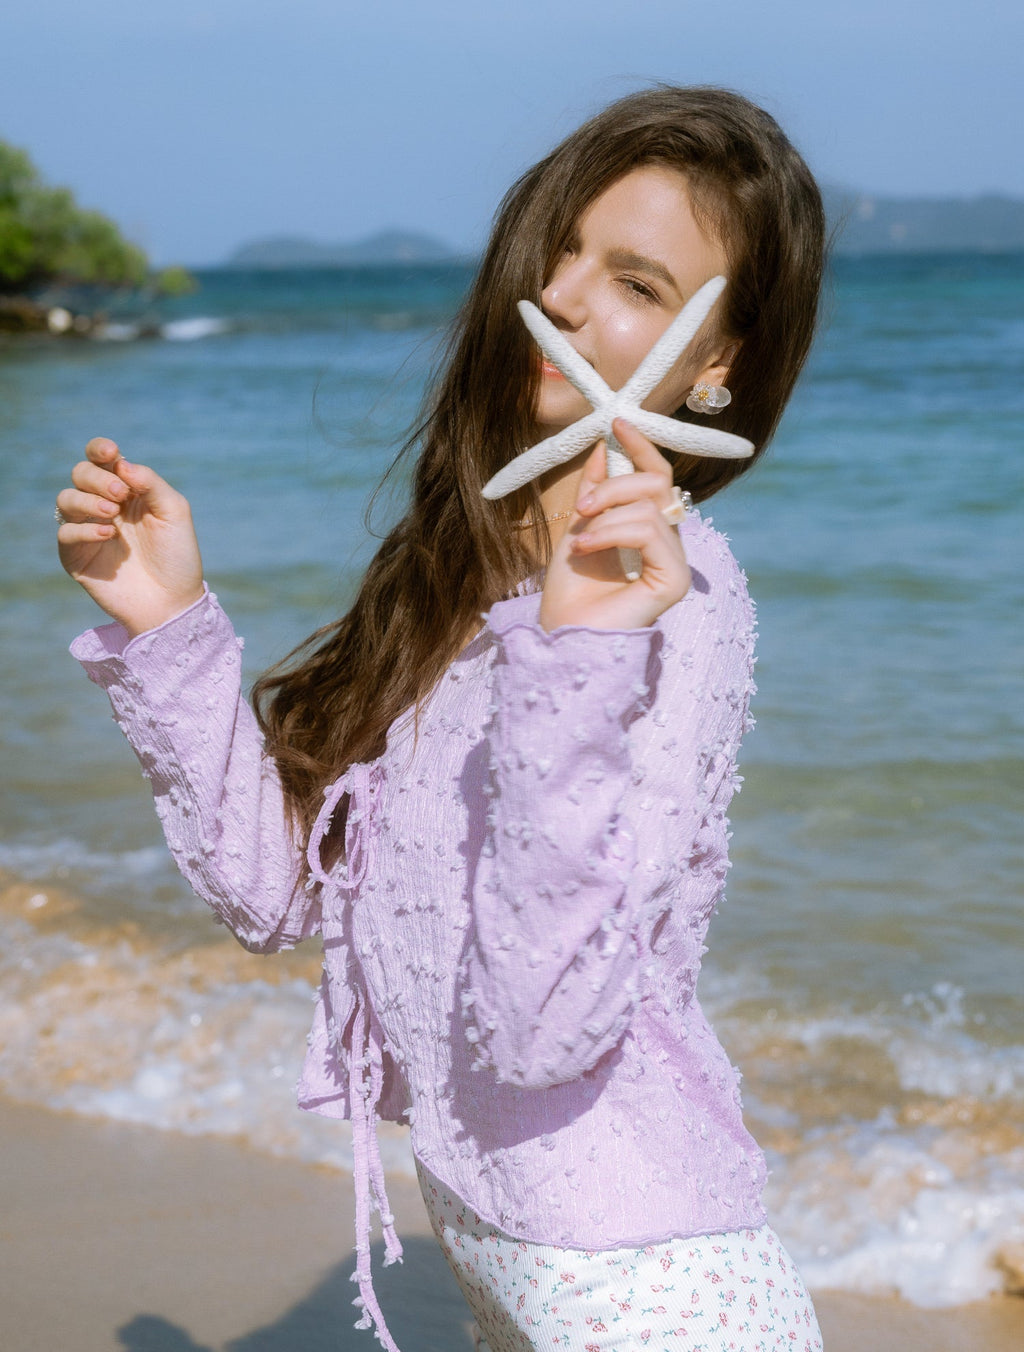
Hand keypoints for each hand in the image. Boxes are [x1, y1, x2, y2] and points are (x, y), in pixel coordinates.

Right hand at [57, 438, 204, 636]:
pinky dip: (84, 530)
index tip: (111, 452)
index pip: (102, 459)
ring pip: (65, 499)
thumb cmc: (177, 556)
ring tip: (112, 514)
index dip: (99, 449)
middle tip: (121, 496)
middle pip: (80, 474)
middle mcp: (103, 506)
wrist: (173, 601)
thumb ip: (151, 482)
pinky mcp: (76, 556)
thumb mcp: (174, 512)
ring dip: (87, 500)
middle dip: (97, 478)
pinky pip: (65, 533)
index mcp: (126, 491)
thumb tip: (122, 462)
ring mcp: (87, 530)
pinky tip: (109, 535)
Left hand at [538, 418, 690, 632]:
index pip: (657, 477)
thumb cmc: (569, 593)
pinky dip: (613, 533)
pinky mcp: (674, 580)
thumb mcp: (578, 527)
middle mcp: (667, 544)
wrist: (562, 635)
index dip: (640, 447)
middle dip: (614, 484)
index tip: (616, 423)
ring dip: (605, 517)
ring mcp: (674, 562)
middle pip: (657, 483)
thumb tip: (604, 443)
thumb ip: (595, 489)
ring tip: (579, 539)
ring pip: (650, 507)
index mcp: (648, 531)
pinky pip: (650, 532)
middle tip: (582, 507)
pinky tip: (586, 549)